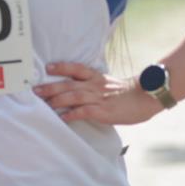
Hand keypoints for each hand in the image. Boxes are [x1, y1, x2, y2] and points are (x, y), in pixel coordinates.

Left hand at [34, 62, 162, 124]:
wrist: (149, 97)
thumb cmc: (132, 94)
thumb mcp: (112, 84)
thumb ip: (97, 85)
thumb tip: (82, 89)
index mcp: (98, 78)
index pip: (77, 69)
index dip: (62, 67)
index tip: (48, 67)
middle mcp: (96, 86)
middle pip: (70, 84)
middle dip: (51, 87)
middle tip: (35, 89)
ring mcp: (100, 98)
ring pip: (74, 96)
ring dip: (58, 99)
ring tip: (44, 103)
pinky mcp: (105, 111)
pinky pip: (85, 112)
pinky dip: (73, 114)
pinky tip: (63, 118)